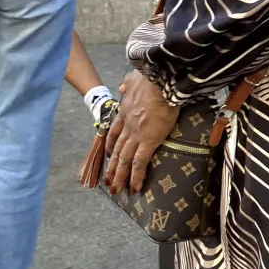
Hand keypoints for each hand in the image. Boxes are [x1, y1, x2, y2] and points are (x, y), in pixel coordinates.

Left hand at [104, 70, 178, 193]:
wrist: (160, 81)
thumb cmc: (152, 78)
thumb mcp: (134, 78)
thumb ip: (129, 83)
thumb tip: (123, 85)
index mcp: (125, 112)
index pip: (114, 132)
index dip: (110, 145)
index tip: (108, 154)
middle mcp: (128, 126)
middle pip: (117, 150)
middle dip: (112, 167)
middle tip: (108, 182)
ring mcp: (137, 135)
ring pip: (124, 160)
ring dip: (119, 176)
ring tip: (115, 190)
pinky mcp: (149, 141)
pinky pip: (140, 163)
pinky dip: (136, 177)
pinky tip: (134, 188)